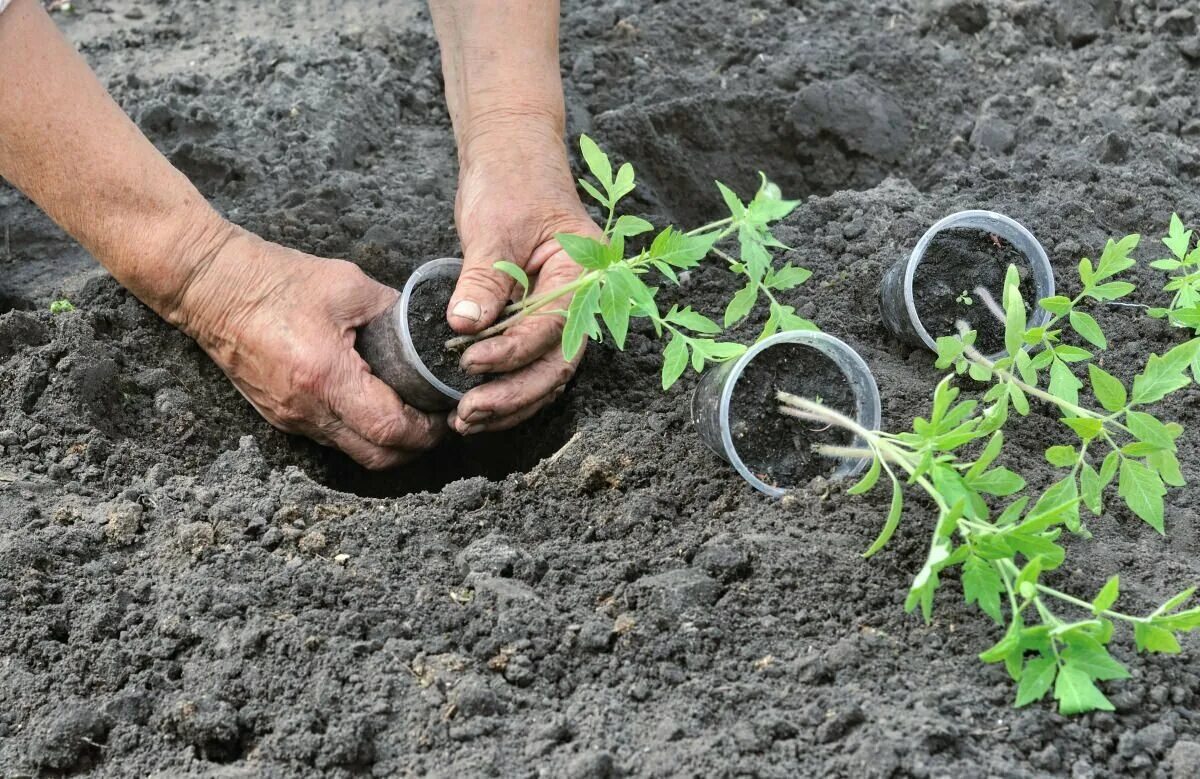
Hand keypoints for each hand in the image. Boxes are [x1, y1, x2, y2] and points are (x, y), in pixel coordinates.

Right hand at [169, 226, 443, 468]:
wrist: (209, 286)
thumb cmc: (274, 279)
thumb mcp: (347, 285)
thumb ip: (393, 311)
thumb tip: (427, 329)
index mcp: (325, 376)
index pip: (390, 429)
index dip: (426, 430)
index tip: (445, 414)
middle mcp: (306, 409)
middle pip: (376, 457)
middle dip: (414, 447)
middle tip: (436, 421)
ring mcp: (290, 418)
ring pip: (353, 452)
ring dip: (387, 442)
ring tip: (411, 413)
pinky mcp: (279, 416)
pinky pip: (330, 438)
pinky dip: (359, 432)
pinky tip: (374, 404)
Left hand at [446, 121, 601, 434]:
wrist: (512, 156)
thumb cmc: (511, 180)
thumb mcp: (493, 226)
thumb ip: (483, 279)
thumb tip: (465, 326)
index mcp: (583, 271)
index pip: (553, 326)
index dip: (512, 351)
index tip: (470, 363)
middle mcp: (581, 298)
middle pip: (556, 364)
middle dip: (513, 395)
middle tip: (468, 414)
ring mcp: (562, 312)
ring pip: (545, 373)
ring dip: (509, 402)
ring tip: (465, 420)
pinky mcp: (539, 319)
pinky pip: (530, 363)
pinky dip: (506, 386)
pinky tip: (476, 405)